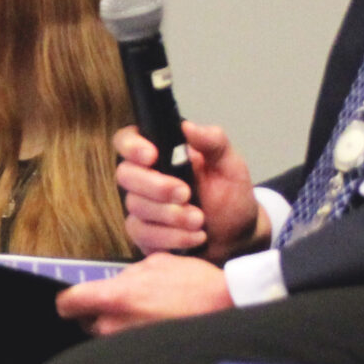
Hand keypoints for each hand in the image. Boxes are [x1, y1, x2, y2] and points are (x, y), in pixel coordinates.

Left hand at [55, 252, 233, 335]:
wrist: (230, 309)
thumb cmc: (197, 285)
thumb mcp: (157, 263)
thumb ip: (127, 276)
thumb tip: (116, 284)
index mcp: (114, 298)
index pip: (67, 305)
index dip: (68, 302)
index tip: (74, 301)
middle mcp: (115, 326)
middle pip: (86, 324)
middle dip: (98, 315)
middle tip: (122, 307)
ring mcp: (129, 346)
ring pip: (109, 338)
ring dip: (119, 329)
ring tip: (145, 318)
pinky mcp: (145, 360)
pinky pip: (129, 349)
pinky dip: (136, 341)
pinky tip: (155, 330)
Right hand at [114, 121, 264, 261]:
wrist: (237, 234)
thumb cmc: (230, 195)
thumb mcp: (229, 164)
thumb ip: (213, 141)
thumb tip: (188, 126)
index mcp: (161, 152)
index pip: (127, 140)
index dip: (132, 146)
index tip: (152, 156)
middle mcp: (145, 177)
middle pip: (126, 175)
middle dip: (156, 186)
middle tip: (186, 193)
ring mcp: (141, 206)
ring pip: (136, 207)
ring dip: (170, 215)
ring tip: (200, 219)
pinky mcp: (144, 234)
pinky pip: (145, 234)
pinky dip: (172, 237)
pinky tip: (195, 236)